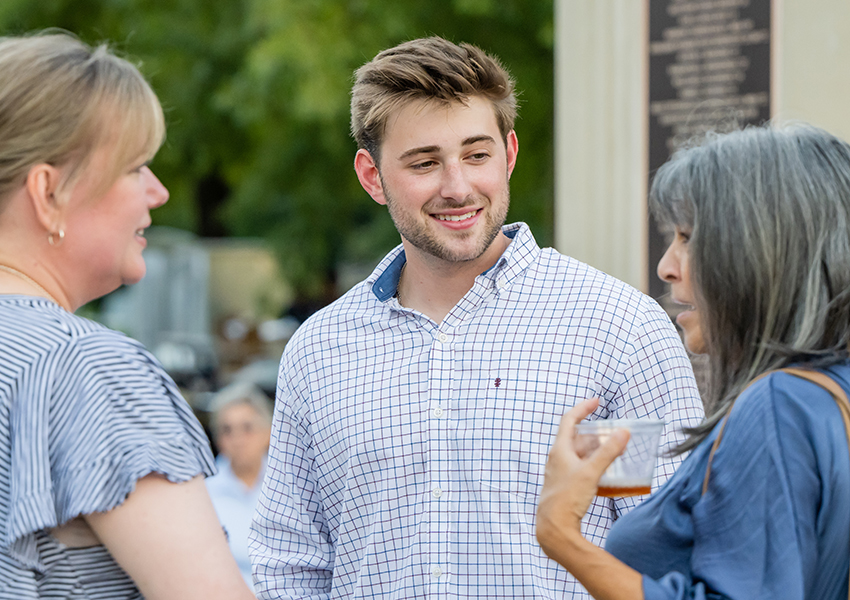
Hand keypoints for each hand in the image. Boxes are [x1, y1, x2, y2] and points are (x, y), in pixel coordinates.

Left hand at [536, 398, 629, 555]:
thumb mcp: (591, 472)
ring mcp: (560, 472)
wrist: (554, 527)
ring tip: (615, 453)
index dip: (583, 408)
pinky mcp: (565, 485)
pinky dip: (593, 465)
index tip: (596, 401)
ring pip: (580, 455)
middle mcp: (558, 458)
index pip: (570, 420)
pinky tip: (605, 473)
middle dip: (598, 435)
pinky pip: (581, 468)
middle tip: (616, 436)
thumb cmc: (568, 498)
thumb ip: (608, 452)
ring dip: (597, 451)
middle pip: (578, 439)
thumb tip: (623, 432)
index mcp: (559, 449)